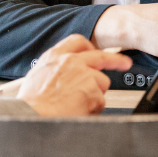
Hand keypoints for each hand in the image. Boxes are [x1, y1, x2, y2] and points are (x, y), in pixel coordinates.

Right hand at [17, 35, 132, 115]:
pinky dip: (93, 109)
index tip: (97, 51)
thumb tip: (66, 75)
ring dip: (94, 95)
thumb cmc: (32, 102)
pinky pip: (100, 101)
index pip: (77, 41)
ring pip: (101, 83)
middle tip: (125, 63)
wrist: (32, 115)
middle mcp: (71, 61)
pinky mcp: (93, 90)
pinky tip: (78, 111)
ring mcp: (84, 74)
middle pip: (100, 56)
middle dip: (116, 60)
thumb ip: (56, 70)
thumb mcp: (38, 76)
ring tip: (76, 105)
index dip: (90, 47)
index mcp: (55, 56)